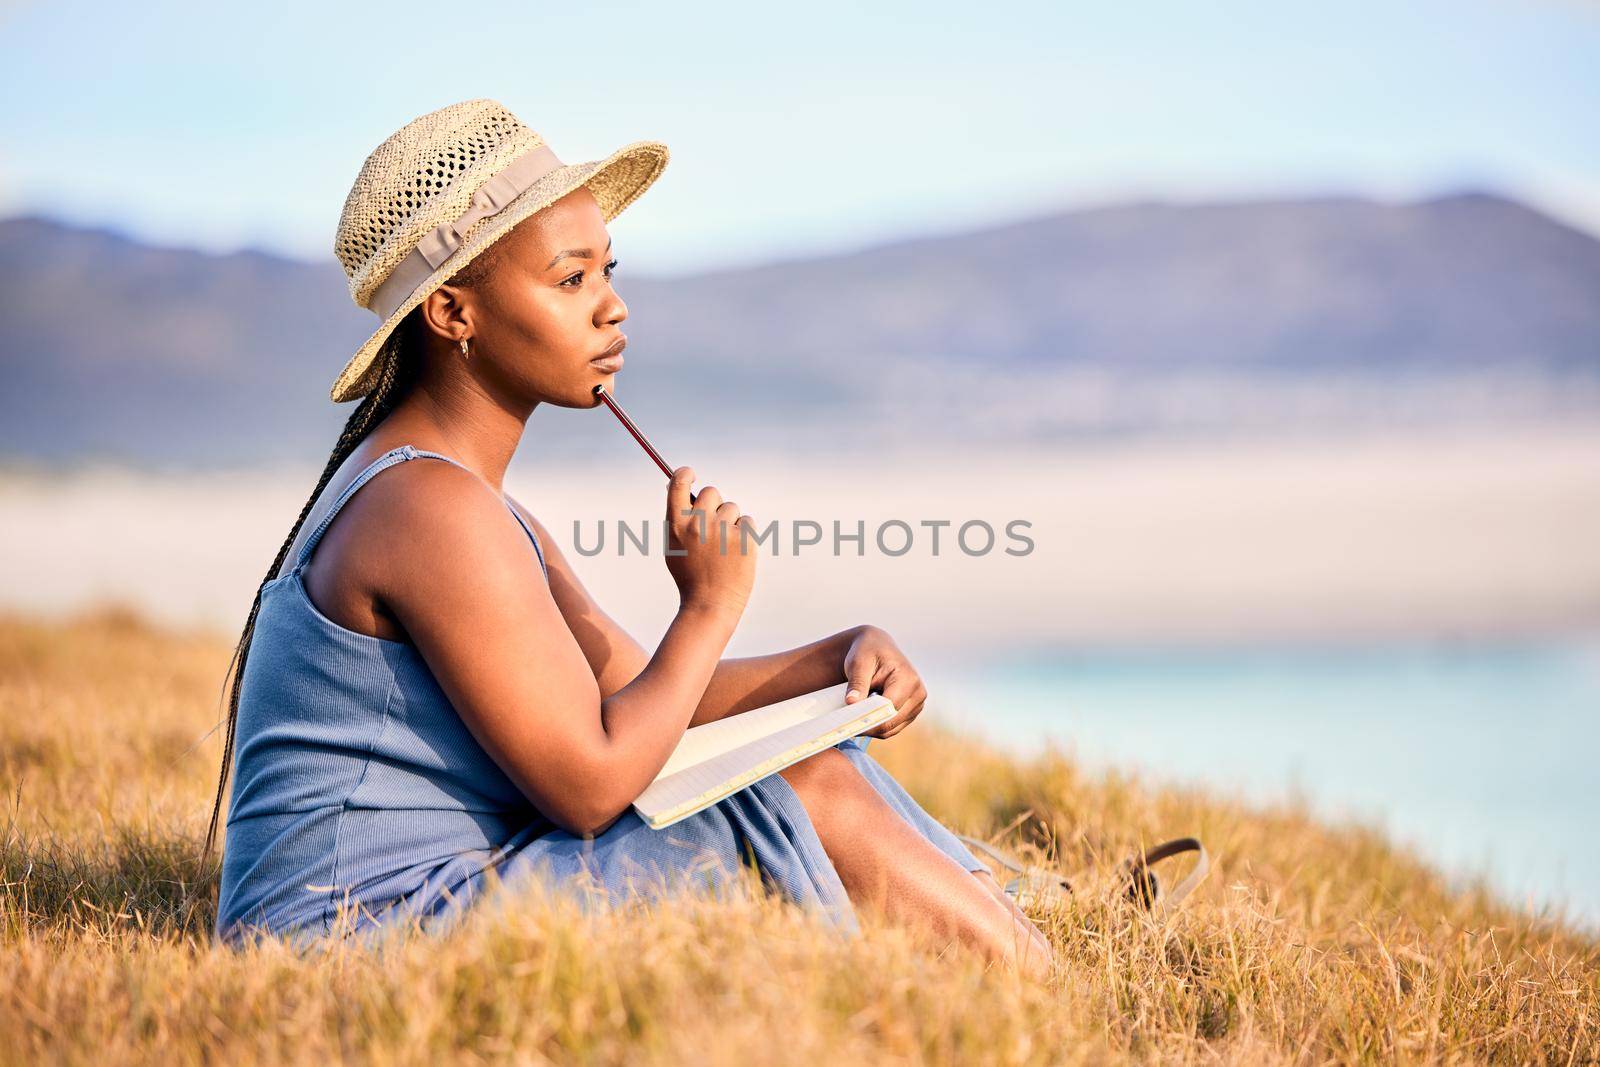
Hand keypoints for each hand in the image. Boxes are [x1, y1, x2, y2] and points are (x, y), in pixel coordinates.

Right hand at [664, 466, 757, 618]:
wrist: (709, 605)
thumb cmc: (690, 577)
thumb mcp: (674, 547)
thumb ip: (677, 519)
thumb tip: (680, 487)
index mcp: (676, 524)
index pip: (678, 483)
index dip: (685, 474)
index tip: (690, 474)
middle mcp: (698, 523)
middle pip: (712, 492)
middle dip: (714, 504)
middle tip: (713, 526)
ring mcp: (721, 530)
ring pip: (732, 508)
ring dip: (730, 522)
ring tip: (724, 548)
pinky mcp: (743, 538)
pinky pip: (747, 522)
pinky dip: (744, 534)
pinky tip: (736, 553)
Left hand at [842, 625, 926, 738]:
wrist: (876, 648)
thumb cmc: (868, 652)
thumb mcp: (859, 663)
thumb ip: (857, 683)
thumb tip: (852, 703)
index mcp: (909, 679)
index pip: (889, 709)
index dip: (868, 717)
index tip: (847, 721)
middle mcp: (918, 694)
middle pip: (890, 723)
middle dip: (867, 725)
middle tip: (845, 723)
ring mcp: (916, 705)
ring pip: (890, 730)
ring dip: (871, 727)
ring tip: (853, 716)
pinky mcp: (910, 713)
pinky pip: (891, 729)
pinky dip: (875, 727)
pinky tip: (862, 716)